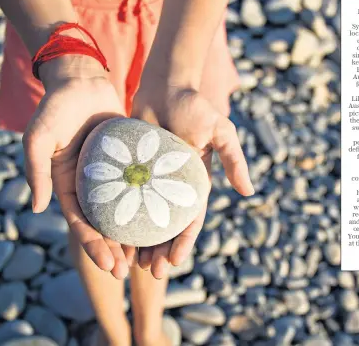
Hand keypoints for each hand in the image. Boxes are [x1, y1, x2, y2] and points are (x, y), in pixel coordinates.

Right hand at [23, 55, 134, 278]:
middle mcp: (89, 185)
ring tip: (146, 256)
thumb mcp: (38, 138)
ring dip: (132, 234)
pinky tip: (161, 220)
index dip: (94, 245)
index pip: (81, 223)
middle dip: (114, 249)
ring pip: (123, 211)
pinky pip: (139, 187)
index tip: (109, 265)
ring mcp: (110, 176)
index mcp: (66, 185)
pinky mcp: (128, 163)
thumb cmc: (56, 108)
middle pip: (103, 224)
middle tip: (128, 270)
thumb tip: (37, 207)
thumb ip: (36, 170)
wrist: (82, 81)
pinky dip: (147, 205)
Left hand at [131, 81, 254, 278]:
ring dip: (140, 241)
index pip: (191, 219)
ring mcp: (151, 180)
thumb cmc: (194, 106)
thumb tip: (248, 192)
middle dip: (160, 250)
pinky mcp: (132, 170)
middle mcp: (172, 186)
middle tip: (150, 272)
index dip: (184, 242)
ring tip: (130, 263)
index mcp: (194, 182)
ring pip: (143, 217)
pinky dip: (119, 216)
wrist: (163, 85)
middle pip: (166, 225)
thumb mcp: (220, 131)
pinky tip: (110, 233)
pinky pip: (124, 197)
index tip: (175, 263)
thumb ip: (233, 159)